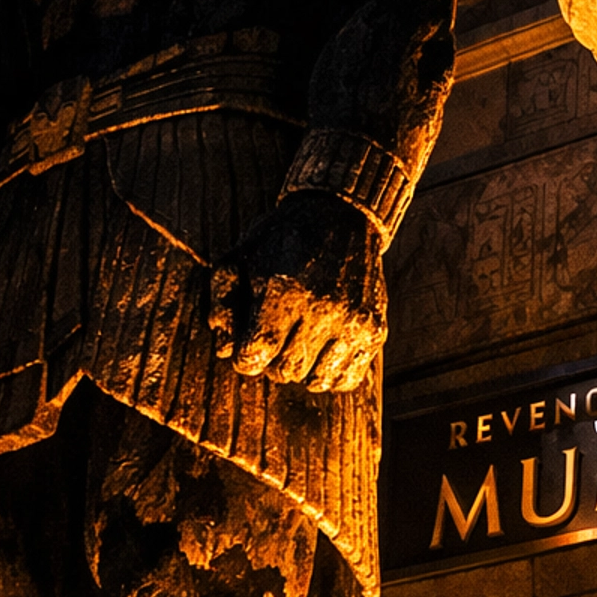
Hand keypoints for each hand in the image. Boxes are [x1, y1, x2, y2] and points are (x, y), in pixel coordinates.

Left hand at [209, 190, 385, 389]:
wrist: (341, 215)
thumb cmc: (282, 238)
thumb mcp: (240, 257)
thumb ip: (222, 303)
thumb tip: (224, 351)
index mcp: (282, 291)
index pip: (253, 358)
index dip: (245, 356)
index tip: (250, 342)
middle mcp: (321, 309)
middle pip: (285, 372)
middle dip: (273, 361)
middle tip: (277, 337)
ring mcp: (352, 321)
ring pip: (317, 381)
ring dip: (303, 369)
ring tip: (300, 344)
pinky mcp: (374, 329)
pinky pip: (349, 379)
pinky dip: (332, 375)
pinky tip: (324, 353)